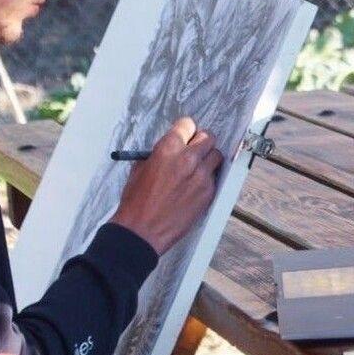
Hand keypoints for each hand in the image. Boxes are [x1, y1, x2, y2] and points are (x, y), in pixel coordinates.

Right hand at [110, 117, 222, 254]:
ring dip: (208, 158)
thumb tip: (171, 149)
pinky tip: (194, 186)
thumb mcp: (140, 169)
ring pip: (216, 156)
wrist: (142, 231)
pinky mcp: (208, 192)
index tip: (185, 135)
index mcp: (168, 148)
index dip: (185, 130)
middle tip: (195, 149)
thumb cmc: (137, 202)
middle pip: (207, 137)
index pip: (187, 124)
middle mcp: (188, 159)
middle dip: (200, 141)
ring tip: (197, 167)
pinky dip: (207, 178)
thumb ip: (158, 154)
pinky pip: (214, 177)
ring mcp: (201, 176)